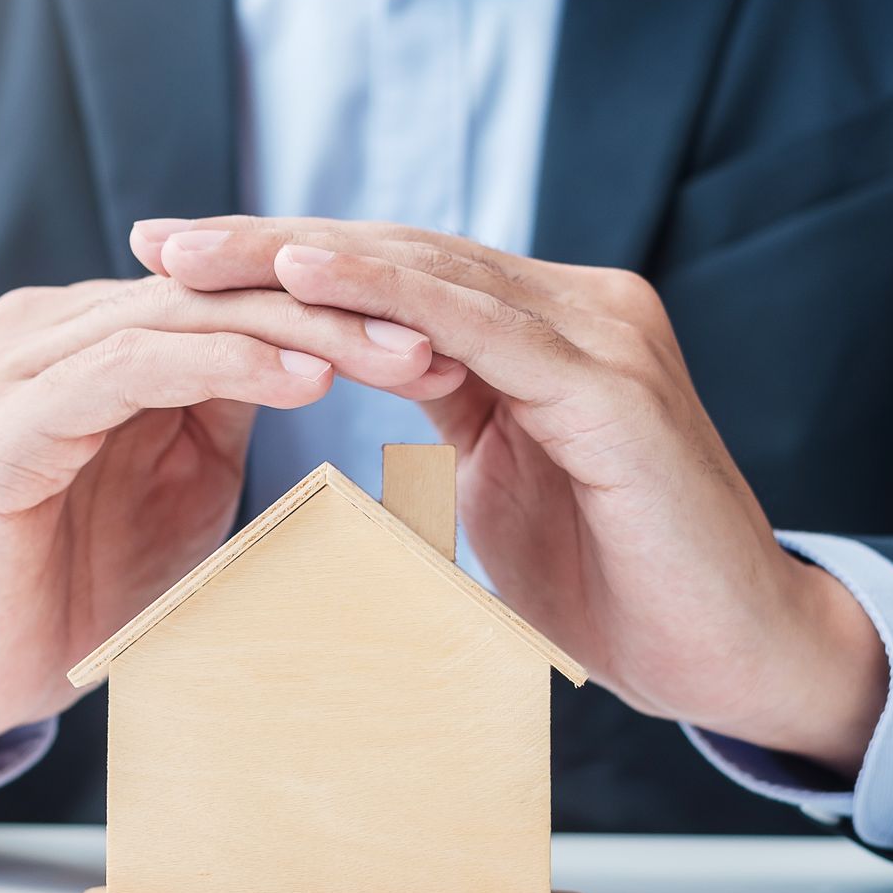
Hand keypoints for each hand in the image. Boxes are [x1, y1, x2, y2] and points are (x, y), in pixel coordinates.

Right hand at [0, 276, 459, 771]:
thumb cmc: (81, 583)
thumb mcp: (182, 480)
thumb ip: (230, 407)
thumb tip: (334, 360)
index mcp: (96, 334)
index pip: (235, 295)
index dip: (342, 312)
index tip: (448, 340)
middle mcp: (52, 329)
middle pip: (219, 291)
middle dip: (341, 311)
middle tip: (445, 336)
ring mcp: (21, 371)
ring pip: (184, 317)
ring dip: (305, 332)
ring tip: (401, 358)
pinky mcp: (3, 427)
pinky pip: (129, 370)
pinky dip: (224, 367)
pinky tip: (306, 381)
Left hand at [136, 218, 889, 775]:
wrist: (735, 655)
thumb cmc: (620, 582)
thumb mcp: (506, 480)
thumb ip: (453, 412)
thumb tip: (368, 382)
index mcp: (547, 327)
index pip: (399, 274)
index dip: (289, 263)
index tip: (180, 266)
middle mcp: (579, 305)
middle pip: (400, 254)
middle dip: (270, 245)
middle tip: (157, 237)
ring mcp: (602, 333)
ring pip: (429, 273)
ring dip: (303, 256)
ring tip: (198, 250)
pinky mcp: (612, 384)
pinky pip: (479, 325)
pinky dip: (387, 296)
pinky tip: (302, 275)